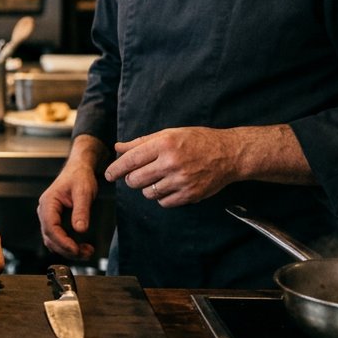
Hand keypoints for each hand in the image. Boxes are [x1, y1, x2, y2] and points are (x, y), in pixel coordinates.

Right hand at [37, 157, 97, 259]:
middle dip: (67, 249)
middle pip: (50, 237)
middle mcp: (45, 211)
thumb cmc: (79, 177)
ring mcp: (49, 217)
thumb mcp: (84, 192)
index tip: (76, 249)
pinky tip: (82, 247)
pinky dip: (69, 245)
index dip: (62, 241)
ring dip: (68, 250)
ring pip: (53, 240)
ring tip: (87, 252)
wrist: (79, 170)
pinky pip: (58, 238)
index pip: (50, 227)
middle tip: (85, 254)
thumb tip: (80, 230)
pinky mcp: (56, 221)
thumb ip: (81, 211)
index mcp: (48, 203)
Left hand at [105, 126, 240, 206]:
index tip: (108, 174)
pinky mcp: (190, 195)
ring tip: (157, 179)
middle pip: (135, 180)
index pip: (130, 160)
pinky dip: (162, 197)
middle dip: (131, 179)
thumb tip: (118, 147)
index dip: (115, 169)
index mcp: (164, 144)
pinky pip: (164, 202)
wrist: (228, 154)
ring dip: (147, 188)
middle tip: (135, 176)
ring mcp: (182, 180)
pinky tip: (168, 187)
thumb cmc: (196, 141)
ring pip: (148, 193)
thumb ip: (141, 142)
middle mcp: (172, 162)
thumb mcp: (169, 134)